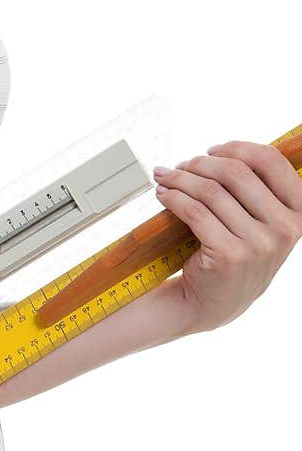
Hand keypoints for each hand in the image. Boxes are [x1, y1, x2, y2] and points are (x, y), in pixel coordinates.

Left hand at [151, 140, 301, 331]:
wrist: (213, 301)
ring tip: (165, 178)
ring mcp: (259, 245)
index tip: (211, 151)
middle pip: (235, 172)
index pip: (271, 161)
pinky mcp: (229, 255)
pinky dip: (173, 197)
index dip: (237, 148)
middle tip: (179, 166)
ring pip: (210, 191)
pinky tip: (163, 195)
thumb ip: (255, 189)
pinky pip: (194, 211)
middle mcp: (285, 229)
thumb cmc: (234, 251)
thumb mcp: (260, 222)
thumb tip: (224, 149)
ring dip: (179, 179)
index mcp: (298, 213)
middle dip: (200, 163)